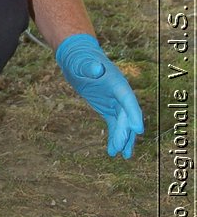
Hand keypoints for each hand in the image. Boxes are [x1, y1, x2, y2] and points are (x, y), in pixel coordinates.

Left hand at [56, 34, 143, 158]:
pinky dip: (115, 137)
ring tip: (123, 156)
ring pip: (123, 123)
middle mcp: (120, 93)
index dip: (133, 114)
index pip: (128, 100)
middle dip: (125, 132)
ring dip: (123, 139)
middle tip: (122, 149)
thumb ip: (90, 67)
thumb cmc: (80, 60)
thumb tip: (96, 69)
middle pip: (126, 115)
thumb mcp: (82, 63)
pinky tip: (113, 152)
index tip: (138, 130)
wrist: (78, 60)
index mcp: (117, 83)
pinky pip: (114, 125)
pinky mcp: (108, 108)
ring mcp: (115, 102)